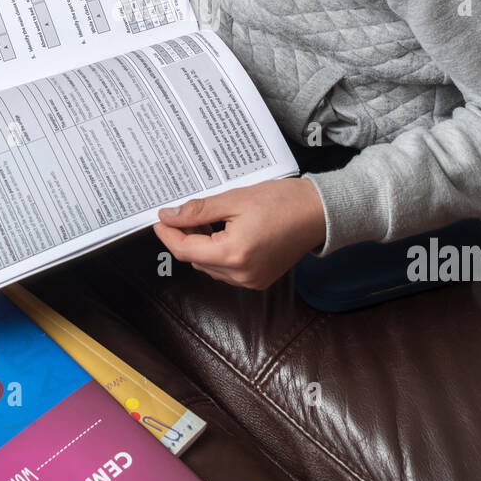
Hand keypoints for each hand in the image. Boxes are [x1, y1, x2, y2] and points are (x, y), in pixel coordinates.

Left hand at [152, 179, 326, 289]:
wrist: (320, 212)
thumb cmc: (283, 201)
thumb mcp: (235, 199)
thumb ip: (198, 211)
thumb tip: (169, 216)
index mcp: (233, 254)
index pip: (185, 250)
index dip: (168, 234)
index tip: (160, 219)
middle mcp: (241, 274)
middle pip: (196, 259)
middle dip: (186, 237)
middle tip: (184, 212)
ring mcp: (251, 281)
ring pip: (210, 266)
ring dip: (202, 246)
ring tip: (208, 219)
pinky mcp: (259, 279)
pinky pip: (227, 270)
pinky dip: (219, 253)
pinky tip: (224, 232)